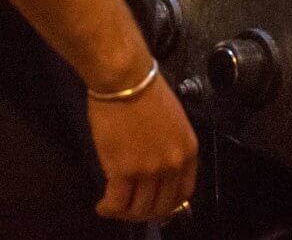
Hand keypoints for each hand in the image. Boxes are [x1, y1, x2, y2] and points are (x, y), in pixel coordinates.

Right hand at [89, 74, 197, 221]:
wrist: (125, 78)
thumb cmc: (145, 91)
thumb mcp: (173, 121)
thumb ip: (170, 147)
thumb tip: (159, 170)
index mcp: (188, 150)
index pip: (184, 193)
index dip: (167, 204)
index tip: (154, 205)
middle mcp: (173, 164)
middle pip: (161, 206)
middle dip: (144, 212)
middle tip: (130, 209)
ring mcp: (150, 169)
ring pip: (138, 209)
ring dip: (125, 212)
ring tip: (114, 205)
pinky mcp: (124, 170)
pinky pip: (117, 203)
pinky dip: (108, 209)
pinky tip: (102, 205)